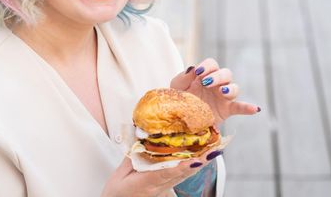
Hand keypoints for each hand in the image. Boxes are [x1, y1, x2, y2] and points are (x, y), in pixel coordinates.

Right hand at [101, 153, 219, 196]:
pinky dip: (189, 168)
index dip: (182, 166)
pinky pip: (179, 178)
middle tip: (214, 150)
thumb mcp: (118, 176)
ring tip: (211, 152)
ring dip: (198, 164)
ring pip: (184, 176)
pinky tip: (197, 161)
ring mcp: (163, 191)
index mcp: (146, 183)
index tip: (196, 161)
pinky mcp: (164, 191)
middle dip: (199, 161)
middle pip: (182, 173)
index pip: (166, 173)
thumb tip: (140, 140)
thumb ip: (131, 157)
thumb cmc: (116, 196)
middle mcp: (158, 188)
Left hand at [170, 58, 259, 125]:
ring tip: (222, 92)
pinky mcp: (226, 110)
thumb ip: (184, 76)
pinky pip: (240, 107)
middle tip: (206, 82)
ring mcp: (223, 97)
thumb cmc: (179, 98)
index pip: (212, 64)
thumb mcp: (177, 86)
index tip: (198, 72)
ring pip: (234, 88)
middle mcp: (217, 84)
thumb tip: (193, 68)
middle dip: (218, 76)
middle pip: (226, 73)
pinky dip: (248, 108)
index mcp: (205, 75)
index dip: (207, 66)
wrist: (179, 117)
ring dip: (229, 88)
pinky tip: (255, 109)